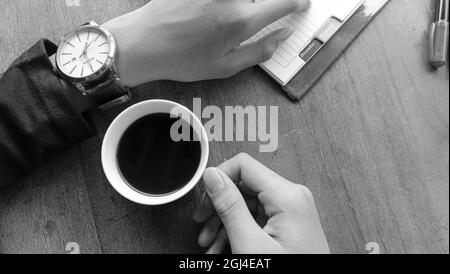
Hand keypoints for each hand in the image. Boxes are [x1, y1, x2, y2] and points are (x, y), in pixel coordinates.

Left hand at [102, 0, 309, 86]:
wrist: (144, 42)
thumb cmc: (182, 59)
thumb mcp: (224, 67)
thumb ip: (260, 51)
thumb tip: (283, 36)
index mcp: (241, 20)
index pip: (284, 2)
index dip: (298, 2)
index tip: (300, 5)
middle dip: (274, 2)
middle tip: (275, 9)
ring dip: (251, 3)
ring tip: (237, 21)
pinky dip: (233, 3)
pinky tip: (219, 14)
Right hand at [193, 153, 329, 253]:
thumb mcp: (250, 244)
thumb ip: (230, 206)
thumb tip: (213, 176)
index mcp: (287, 196)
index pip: (244, 165)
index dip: (219, 178)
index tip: (204, 197)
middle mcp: (292, 197)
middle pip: (244, 185)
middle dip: (219, 207)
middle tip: (202, 224)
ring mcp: (291, 209)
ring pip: (247, 203)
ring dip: (224, 222)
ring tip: (210, 245)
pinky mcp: (288, 221)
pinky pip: (256, 217)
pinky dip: (238, 230)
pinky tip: (224, 247)